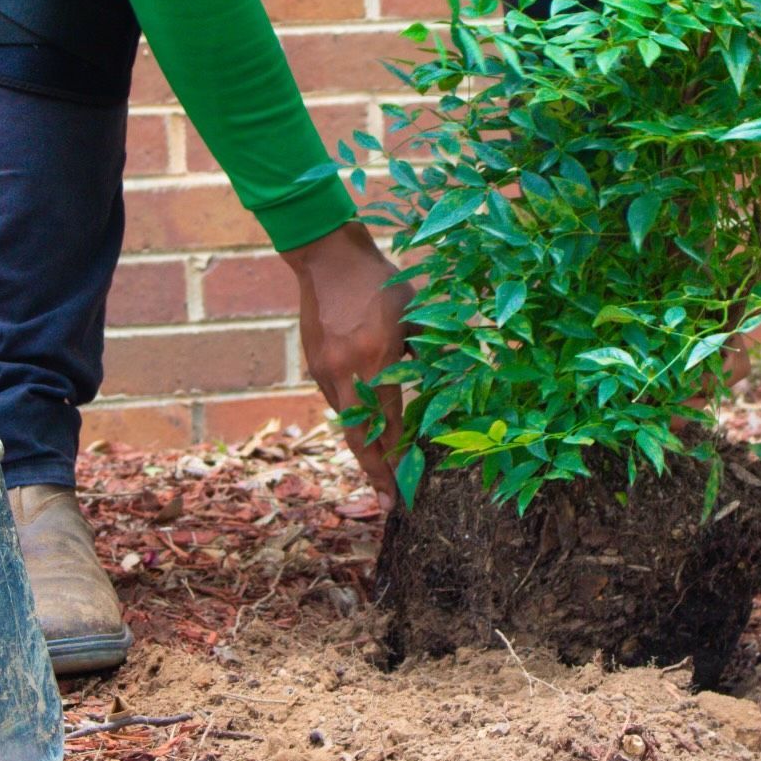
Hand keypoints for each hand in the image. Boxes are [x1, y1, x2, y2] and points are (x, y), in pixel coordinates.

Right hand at [284, 219, 407, 507]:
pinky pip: (337, 400)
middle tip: (389, 501)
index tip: (407, 487)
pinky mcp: (315, 364)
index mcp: (378, 359)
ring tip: (382, 469)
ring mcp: (326, 371)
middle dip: (376, 473)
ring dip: (365, 445)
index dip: (399, 458)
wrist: (326, 258)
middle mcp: (348, 373)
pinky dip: (353, 417)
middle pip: (360, 438)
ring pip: (347, 420)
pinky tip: (366, 424)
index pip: (390, 423)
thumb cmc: (379, 282)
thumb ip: (426, 352)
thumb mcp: (413, 314)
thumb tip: (446, 382)